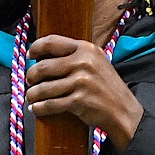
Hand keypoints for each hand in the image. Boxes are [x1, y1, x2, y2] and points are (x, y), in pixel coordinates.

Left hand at [26, 34, 144, 144]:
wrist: (124, 111)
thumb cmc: (108, 88)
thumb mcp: (97, 63)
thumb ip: (75, 56)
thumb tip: (44, 56)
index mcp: (86, 49)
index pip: (51, 43)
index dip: (35, 49)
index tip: (30, 56)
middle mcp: (83, 63)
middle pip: (43, 67)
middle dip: (31, 76)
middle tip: (30, 81)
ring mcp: (81, 82)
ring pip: (44, 87)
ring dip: (33, 94)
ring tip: (31, 96)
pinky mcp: (78, 101)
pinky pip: (51, 104)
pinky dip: (40, 107)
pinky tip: (36, 108)